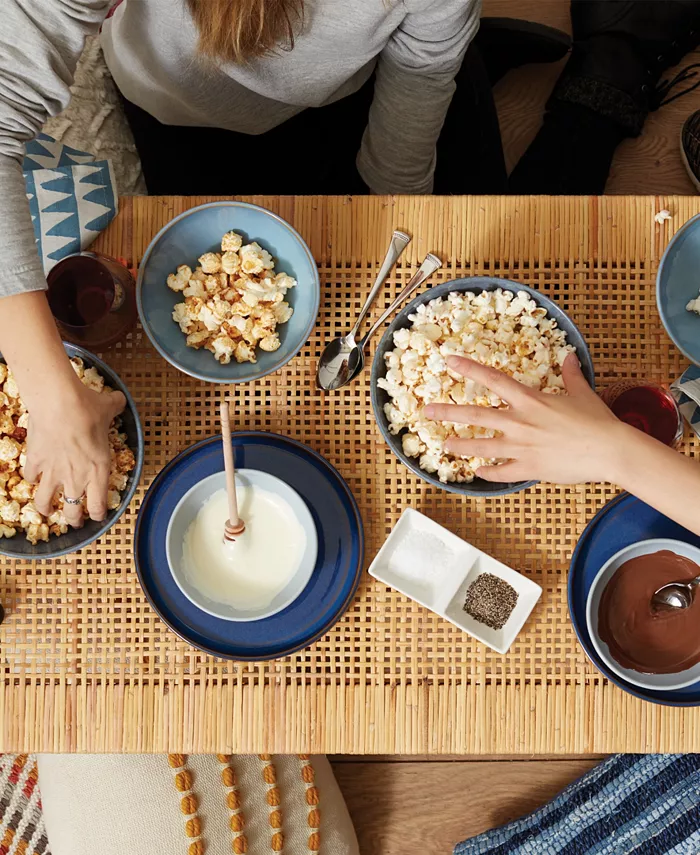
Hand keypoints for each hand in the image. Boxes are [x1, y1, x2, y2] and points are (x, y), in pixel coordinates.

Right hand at [24, 381, 125, 526]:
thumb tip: (119, 399)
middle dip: (73, 520)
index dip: (97, 514)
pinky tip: (33, 477)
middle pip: (72, 511)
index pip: (97, 505)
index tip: (97, 516)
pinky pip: (30, 477)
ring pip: (45, 501)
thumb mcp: (109, 409)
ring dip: (46, 508)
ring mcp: (53, 472)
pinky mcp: (35, 462)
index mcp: (98, 470)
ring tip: (47, 511)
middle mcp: (75, 477)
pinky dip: (31, 479)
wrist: (59, 403)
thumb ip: (115, 407)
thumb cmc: (88, 409)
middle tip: (75, 521)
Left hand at [424, 354, 628, 484]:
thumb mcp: (581, 393)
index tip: (449, 361)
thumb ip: (570, 374)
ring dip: (460, 445)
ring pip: (480, 446)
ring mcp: (520, 446)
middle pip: (474, 414)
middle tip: (428, 411)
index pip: (492, 379)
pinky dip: (488, 473)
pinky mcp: (527, 468)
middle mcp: (518, 422)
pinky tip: (477, 472)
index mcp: (529, 400)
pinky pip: (500, 472)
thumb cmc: (597, 421)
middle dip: (448, 412)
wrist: (609, 450)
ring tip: (445, 446)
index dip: (468, 368)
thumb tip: (570, 356)